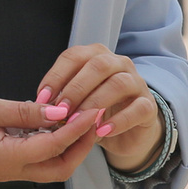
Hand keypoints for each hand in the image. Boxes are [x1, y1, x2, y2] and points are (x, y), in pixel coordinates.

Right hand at [0, 93, 100, 184]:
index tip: (93, 110)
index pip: (54, 146)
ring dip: (68, 146)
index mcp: (5, 158)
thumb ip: (22, 111)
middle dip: (81, 146)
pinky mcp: (1, 163)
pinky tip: (55, 123)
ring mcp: (5, 170)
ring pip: (49, 166)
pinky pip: (35, 159)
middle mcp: (9, 170)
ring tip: (80, 119)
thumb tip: (57, 113)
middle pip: (60, 168)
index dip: (77, 128)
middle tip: (94, 120)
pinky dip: (51, 144)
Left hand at [36, 43, 162, 172]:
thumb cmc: (95, 112)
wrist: (128, 132)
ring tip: (78, 123)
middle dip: (75, 88)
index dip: (56, 76)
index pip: (74, 56)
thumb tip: (39, 107)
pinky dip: (118, 121)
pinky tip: (101, 132)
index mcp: (96, 56)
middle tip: (60, 110)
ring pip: (118, 83)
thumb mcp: (75, 104)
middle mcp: (118, 63)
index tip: (42, 99)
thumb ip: (61, 100)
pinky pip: (137, 109)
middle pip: (97, 65)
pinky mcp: (149, 105)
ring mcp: (137, 83)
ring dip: (95, 103)